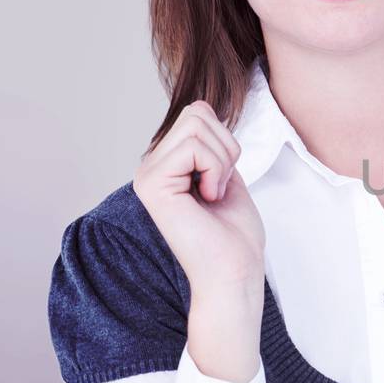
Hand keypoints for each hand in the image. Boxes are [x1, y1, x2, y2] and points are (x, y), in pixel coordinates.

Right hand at [133, 99, 265, 290]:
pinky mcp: (152, 184)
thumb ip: (210, 145)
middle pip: (196, 112)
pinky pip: (193, 147)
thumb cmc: (235, 234)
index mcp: (167, 164)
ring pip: (196, 124)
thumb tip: (204, 110)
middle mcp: (151, 166)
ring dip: (221, 161)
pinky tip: (208, 199)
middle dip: (225, 147)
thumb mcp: (225, 176)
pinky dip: (215, 170)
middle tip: (220, 187)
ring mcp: (148, 174)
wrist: (235, 272)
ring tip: (213, 195)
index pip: (198, 113)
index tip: (224, 181)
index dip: (226, 142)